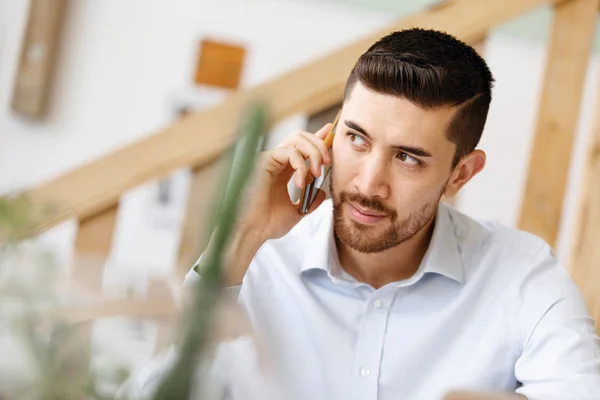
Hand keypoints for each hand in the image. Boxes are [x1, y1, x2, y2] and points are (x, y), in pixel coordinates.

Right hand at [239, 123, 331, 242]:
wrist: (252, 231)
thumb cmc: (267, 224)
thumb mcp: (296, 212)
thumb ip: (310, 201)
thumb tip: (322, 192)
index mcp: (282, 171)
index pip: (302, 147)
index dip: (317, 138)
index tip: (330, 135)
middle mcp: (276, 162)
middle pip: (301, 137)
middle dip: (319, 144)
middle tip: (327, 162)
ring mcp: (269, 160)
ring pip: (296, 139)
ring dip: (313, 152)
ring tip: (317, 172)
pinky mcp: (264, 160)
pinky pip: (289, 151)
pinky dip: (301, 165)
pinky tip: (300, 183)